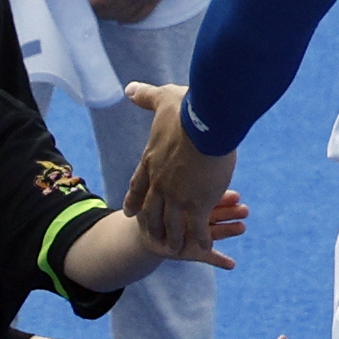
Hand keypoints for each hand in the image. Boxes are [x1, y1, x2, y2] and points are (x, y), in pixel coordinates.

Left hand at [84, 0, 205, 25]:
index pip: (103, 0)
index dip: (91, 5)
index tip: (82, 4)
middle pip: (112, 10)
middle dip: (98, 12)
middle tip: (88, 10)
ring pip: (125, 15)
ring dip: (111, 17)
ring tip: (102, 14)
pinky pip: (141, 16)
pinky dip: (129, 20)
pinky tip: (122, 20)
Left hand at [122, 85, 230, 258]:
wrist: (209, 122)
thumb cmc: (188, 107)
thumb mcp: (163, 99)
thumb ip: (146, 97)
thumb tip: (129, 88)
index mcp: (151, 160)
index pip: (138, 185)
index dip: (134, 199)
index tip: (129, 212)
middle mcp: (160, 183)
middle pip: (152, 211)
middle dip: (152, 226)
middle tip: (151, 238)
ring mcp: (178, 196)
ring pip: (172, 224)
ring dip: (174, 237)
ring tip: (175, 249)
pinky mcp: (198, 203)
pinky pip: (198, 227)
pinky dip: (200, 239)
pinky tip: (204, 247)